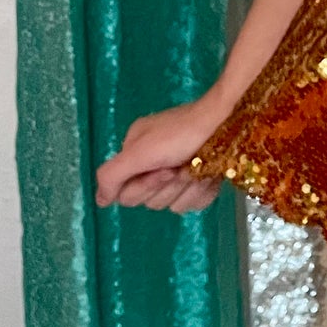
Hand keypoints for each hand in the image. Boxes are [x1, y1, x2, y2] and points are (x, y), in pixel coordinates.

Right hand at [94, 87, 234, 213]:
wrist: (227, 122)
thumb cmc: (182, 133)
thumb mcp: (139, 150)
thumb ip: (112, 175)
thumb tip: (99, 200)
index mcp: (136, 153)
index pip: (126, 194)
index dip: (143, 186)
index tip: (160, 167)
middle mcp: (155, 163)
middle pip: (150, 201)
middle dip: (166, 186)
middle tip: (178, 167)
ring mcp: (180, 173)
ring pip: (174, 204)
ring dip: (186, 187)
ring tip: (195, 167)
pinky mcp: (201, 181)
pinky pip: (194, 202)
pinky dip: (202, 190)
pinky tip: (209, 174)